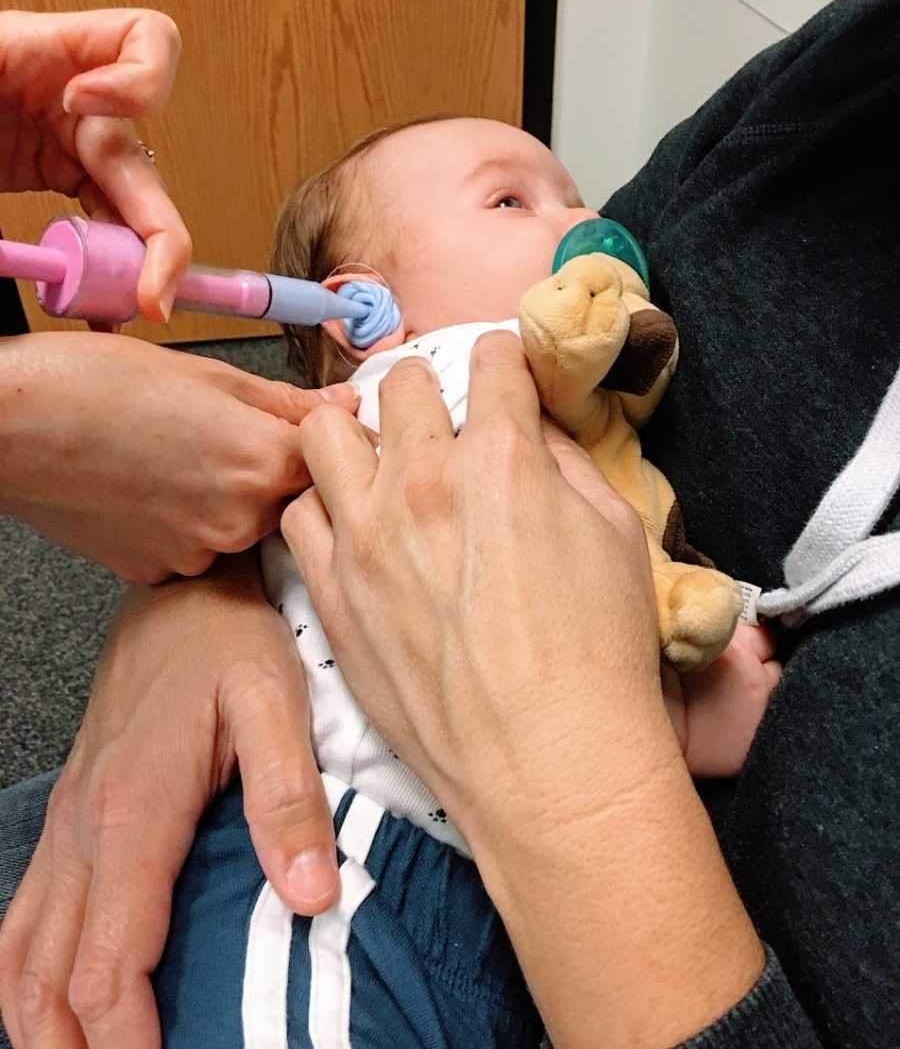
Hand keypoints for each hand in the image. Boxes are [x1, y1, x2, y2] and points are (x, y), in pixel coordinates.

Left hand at [0, 8, 186, 317]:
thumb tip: (17, 242)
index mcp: (38, 50)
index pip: (144, 39)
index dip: (139, 78)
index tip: (83, 107)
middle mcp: (68, 99)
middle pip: (143, 158)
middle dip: (159, 230)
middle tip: (150, 292)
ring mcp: (64, 140)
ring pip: (133, 203)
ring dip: (139, 261)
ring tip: (129, 307)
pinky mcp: (54, 175)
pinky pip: (101, 225)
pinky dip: (107, 269)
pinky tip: (99, 305)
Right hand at [0, 331, 357, 581]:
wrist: (13, 426)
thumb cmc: (99, 385)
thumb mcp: (209, 375)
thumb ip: (287, 403)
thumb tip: (343, 407)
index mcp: (263, 462)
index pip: (335, 464)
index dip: (325, 443)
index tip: (313, 431)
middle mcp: (240, 520)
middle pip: (290, 499)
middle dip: (274, 470)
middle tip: (225, 434)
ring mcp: (199, 553)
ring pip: (243, 524)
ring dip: (229, 497)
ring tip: (179, 457)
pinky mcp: (160, 572)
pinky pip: (198, 547)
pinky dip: (187, 522)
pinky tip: (154, 489)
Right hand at [0, 553, 337, 1048]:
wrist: (182, 595)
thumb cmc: (230, 641)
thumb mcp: (275, 702)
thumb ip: (290, 798)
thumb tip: (311, 898)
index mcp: (133, 815)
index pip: (110, 965)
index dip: (127, 1044)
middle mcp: (84, 831)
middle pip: (50, 979)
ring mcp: (69, 823)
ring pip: (23, 954)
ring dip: (39, 1024)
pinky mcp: (73, 815)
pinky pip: (27, 914)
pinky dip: (27, 975)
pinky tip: (49, 998)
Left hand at [282, 333, 762, 1047]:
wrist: (548, 762)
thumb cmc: (600, 652)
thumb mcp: (617, 534)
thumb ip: (567, 464)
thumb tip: (532, 432)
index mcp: (502, 456)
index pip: (491, 360)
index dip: (503, 358)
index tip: (503, 373)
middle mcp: (422, 479)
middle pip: (401, 383)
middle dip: (428, 389)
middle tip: (444, 424)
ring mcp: (364, 535)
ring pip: (322, 433)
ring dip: (355, 436)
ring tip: (379, 467)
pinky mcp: (329, 591)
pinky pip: (296, 516)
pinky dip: (322, 507)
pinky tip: (351, 528)